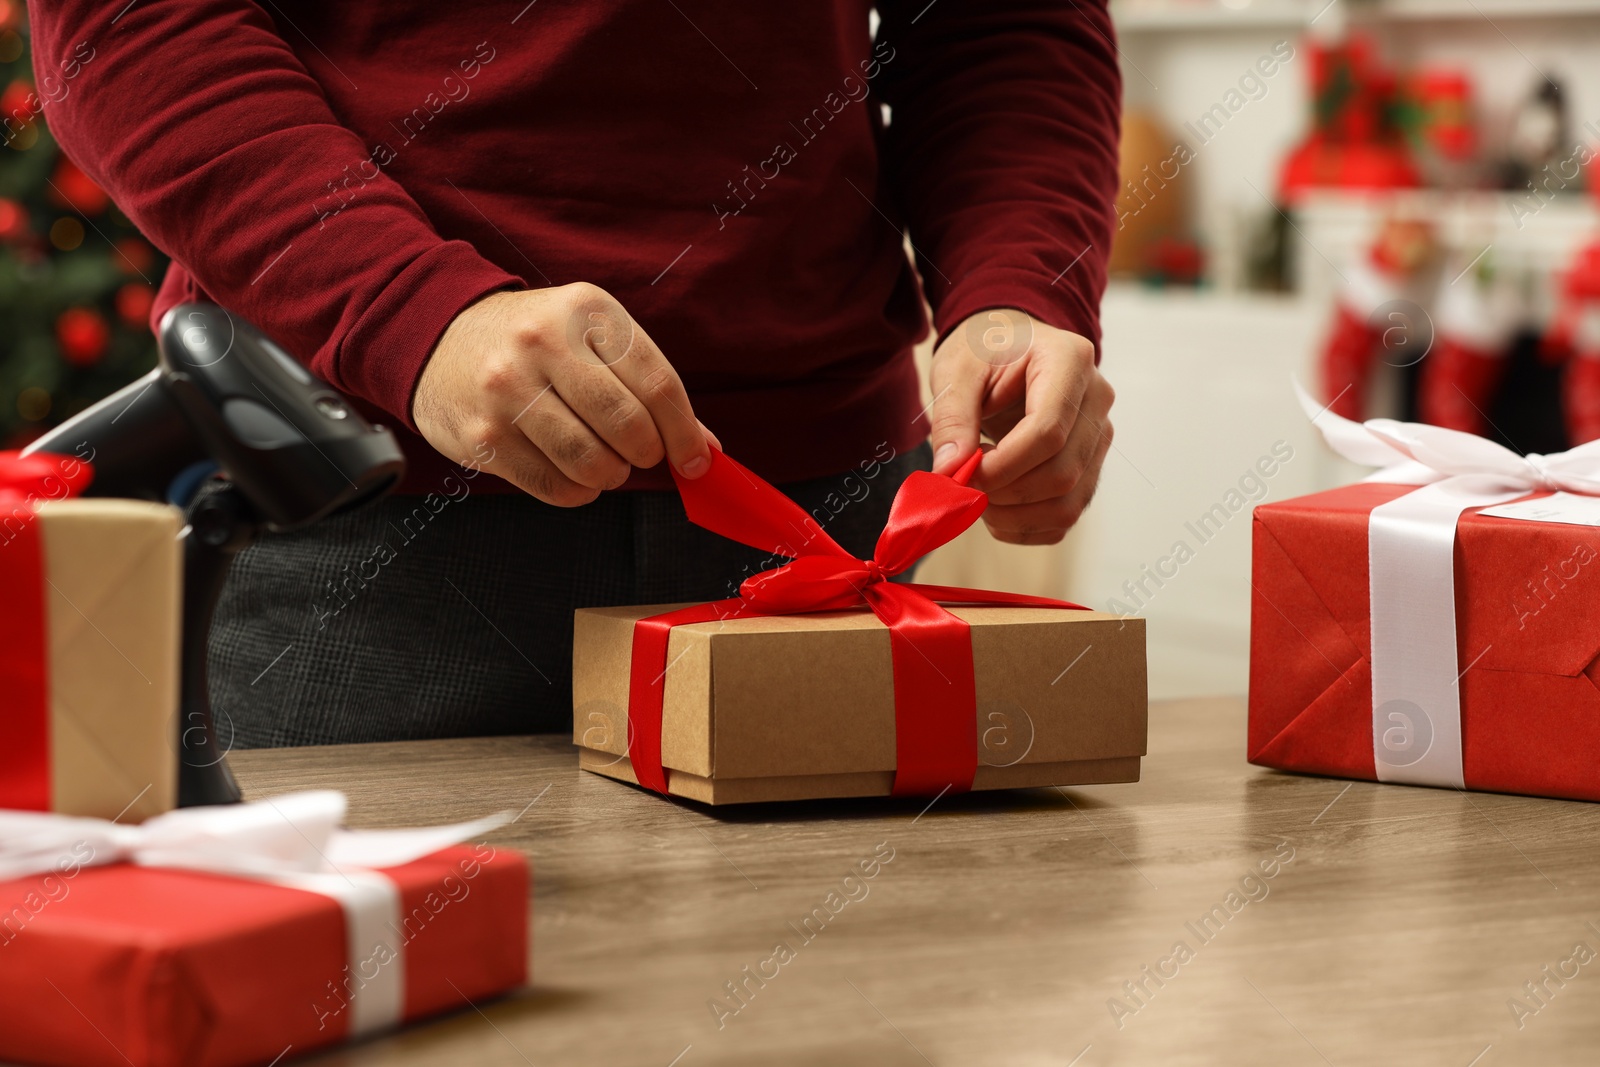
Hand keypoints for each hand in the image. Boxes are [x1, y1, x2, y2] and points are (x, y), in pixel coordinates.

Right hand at [413, 284, 715, 505]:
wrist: (438, 335)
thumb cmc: (533, 341)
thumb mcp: (591, 337)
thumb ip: (647, 386)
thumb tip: (703, 449)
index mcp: (585, 311)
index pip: (658, 384)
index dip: (685, 433)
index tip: (696, 460)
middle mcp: (543, 344)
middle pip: (628, 426)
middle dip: (647, 454)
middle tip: (639, 453)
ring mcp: (507, 392)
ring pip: (592, 463)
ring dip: (611, 475)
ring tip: (604, 462)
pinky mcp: (483, 437)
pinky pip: (555, 486)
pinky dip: (578, 491)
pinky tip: (572, 472)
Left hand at [929, 308, 1112, 544]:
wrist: (1007, 347)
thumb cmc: (984, 351)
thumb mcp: (957, 371)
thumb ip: (952, 419)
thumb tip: (950, 472)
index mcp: (1069, 361)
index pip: (1048, 431)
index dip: (1003, 465)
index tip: (964, 475)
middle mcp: (1097, 400)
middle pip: (1062, 472)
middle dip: (1006, 493)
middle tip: (965, 486)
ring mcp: (1099, 437)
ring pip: (1069, 503)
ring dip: (1015, 516)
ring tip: (979, 494)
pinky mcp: (1090, 467)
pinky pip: (1066, 516)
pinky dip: (1025, 526)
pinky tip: (997, 507)